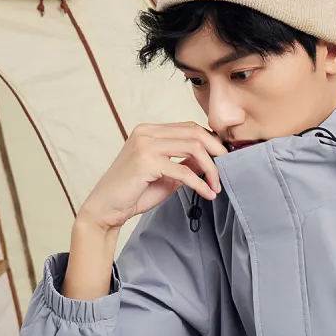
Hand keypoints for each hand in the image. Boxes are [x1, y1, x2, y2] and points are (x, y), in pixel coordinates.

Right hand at [78, 121, 226, 232]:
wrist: (107, 208)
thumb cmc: (135, 191)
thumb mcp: (168, 174)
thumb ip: (186, 162)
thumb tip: (212, 158)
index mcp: (150, 130)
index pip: (190, 127)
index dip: (212, 142)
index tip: (224, 160)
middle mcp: (146, 132)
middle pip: (195, 132)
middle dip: (217, 152)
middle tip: (228, 170)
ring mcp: (145, 145)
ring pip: (194, 148)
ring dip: (211, 169)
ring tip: (216, 186)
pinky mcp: (145, 162)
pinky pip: (184, 170)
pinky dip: (201, 184)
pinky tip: (208, 194)